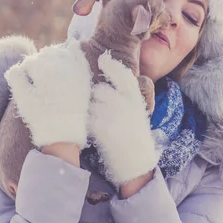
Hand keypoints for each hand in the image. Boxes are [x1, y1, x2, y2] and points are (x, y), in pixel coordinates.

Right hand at [4, 39, 91, 147]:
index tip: (26, 83)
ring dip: (53, 55)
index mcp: (43, 68)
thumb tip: (17, 66)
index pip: (30, 62)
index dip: (25, 72)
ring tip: (48, 66)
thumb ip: (16, 76)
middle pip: (45, 55)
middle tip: (36, 78)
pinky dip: (74, 50)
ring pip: (61, 52)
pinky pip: (79, 56)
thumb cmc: (40, 116)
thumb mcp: (22, 97)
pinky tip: (72, 46)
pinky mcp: (84, 77)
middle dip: (39, 63)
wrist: (64, 133)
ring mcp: (74, 70)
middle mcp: (60, 65)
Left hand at [88, 51, 158, 185]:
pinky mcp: (105, 130)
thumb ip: (124, 93)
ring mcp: (116, 117)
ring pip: (91, 104)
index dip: (112, 66)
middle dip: (93, 96)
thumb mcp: (135, 111)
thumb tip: (106, 75)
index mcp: (136, 99)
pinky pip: (87, 119)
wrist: (135, 164)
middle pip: (100, 90)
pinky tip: (90, 131)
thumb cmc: (132, 135)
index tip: (102, 59)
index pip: (123, 76)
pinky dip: (85, 124)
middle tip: (94, 105)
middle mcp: (128, 105)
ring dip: (87, 110)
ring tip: (94, 122)